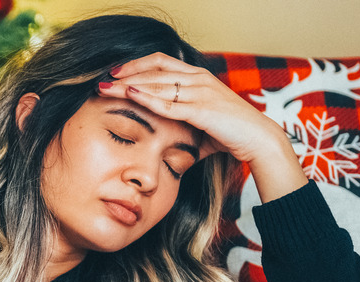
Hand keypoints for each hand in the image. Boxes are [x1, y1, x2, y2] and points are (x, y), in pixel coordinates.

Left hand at [99, 52, 307, 201]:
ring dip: (128, 85)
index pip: (161, 62)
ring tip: (106, 88)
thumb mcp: (201, 125)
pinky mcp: (202, 109)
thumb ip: (183, 125)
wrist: (258, 140)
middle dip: (124, 75)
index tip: (115, 74)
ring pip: (156, 83)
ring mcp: (200, 92)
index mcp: (198, 77)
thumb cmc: (231, 133)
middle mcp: (198, 78)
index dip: (136, 65)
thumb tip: (167, 142)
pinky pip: (169, 103)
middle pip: (153, 69)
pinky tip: (129, 95)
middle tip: (101, 81)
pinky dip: (147, 98)